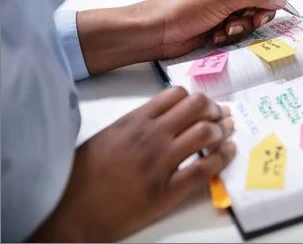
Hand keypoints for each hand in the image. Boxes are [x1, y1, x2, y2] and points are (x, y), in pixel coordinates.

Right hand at [30, 87, 235, 241]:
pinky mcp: (167, 190)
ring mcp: (160, 162)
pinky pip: (205, 168)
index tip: (204, 106)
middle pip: (197, 107)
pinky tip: (228, 152)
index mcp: (135, 120)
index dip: (197, 98)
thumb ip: (136, 123)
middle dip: (214, 109)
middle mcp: (151, 136)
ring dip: (222, 130)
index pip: (176, 94)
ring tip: (226, 133)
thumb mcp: (108, 136)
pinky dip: (223, 157)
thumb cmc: (83, 175)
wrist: (70, 211)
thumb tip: (164, 117)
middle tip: (220, 117)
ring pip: (205, 132)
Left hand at [77, 0, 288, 73]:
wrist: (157, 33)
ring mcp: (224, 0)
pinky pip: (241, 25)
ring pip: (253, 11)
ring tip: (227, 28)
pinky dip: (233, 32)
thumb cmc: (177, 7)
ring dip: (243, 24)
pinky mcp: (221, 19)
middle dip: (259, 8)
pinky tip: (217, 34)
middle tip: (254, 19)